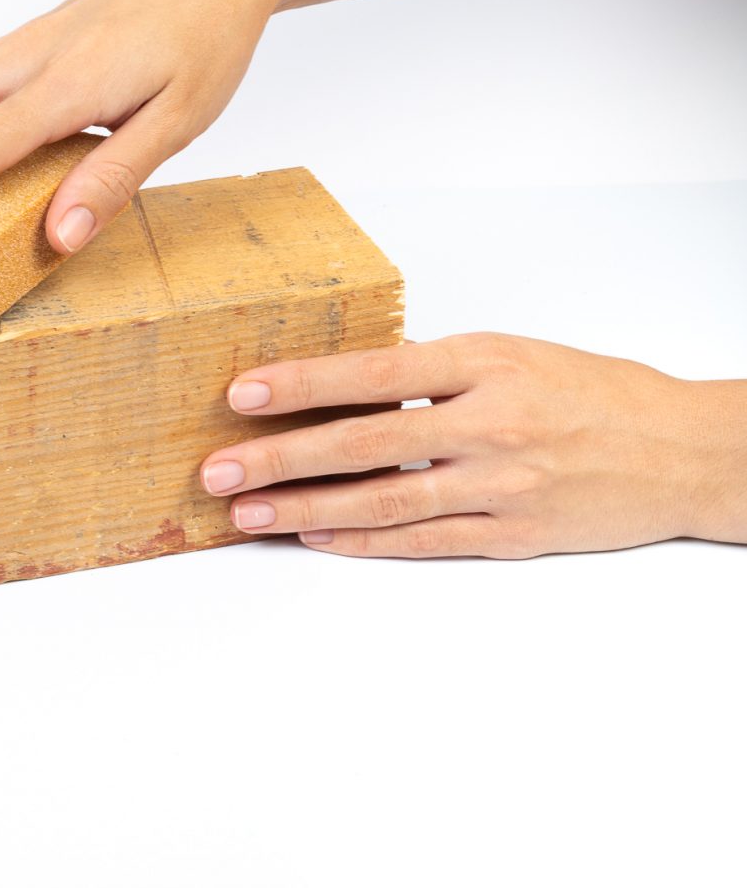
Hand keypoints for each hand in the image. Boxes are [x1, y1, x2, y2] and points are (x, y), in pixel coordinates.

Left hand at [200, 333, 746, 556]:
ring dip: (307, 508)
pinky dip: (365, 541)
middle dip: (281, 456)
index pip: (372, 371)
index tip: (242, 392)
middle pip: (364, 441)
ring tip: (248, 513)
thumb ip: (438, 369)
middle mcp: (488, 423)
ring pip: (384, 501)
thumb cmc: (593, 391)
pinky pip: (425, 541)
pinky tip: (319, 537)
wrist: (678, 450)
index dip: (302, 384)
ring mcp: (501, 486)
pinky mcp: (514, 536)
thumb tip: (351, 385)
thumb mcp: (513, 354)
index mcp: (484, 363)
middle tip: (217, 468)